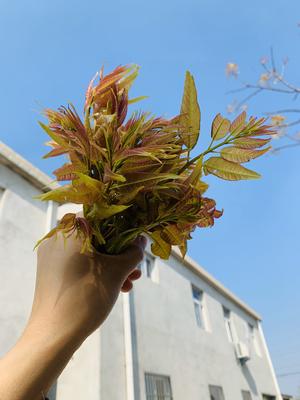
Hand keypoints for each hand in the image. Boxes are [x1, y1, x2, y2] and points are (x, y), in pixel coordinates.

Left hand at [27, 232, 145, 345]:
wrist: (54, 335)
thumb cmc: (86, 297)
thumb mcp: (116, 272)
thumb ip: (133, 253)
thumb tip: (141, 241)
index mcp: (71, 231)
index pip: (100, 214)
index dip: (121, 223)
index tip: (135, 235)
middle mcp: (58, 239)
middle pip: (96, 236)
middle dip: (120, 251)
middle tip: (136, 265)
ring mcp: (52, 256)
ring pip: (89, 252)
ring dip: (111, 263)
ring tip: (130, 281)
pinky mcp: (51, 271)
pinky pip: (79, 263)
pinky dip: (97, 270)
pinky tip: (116, 287)